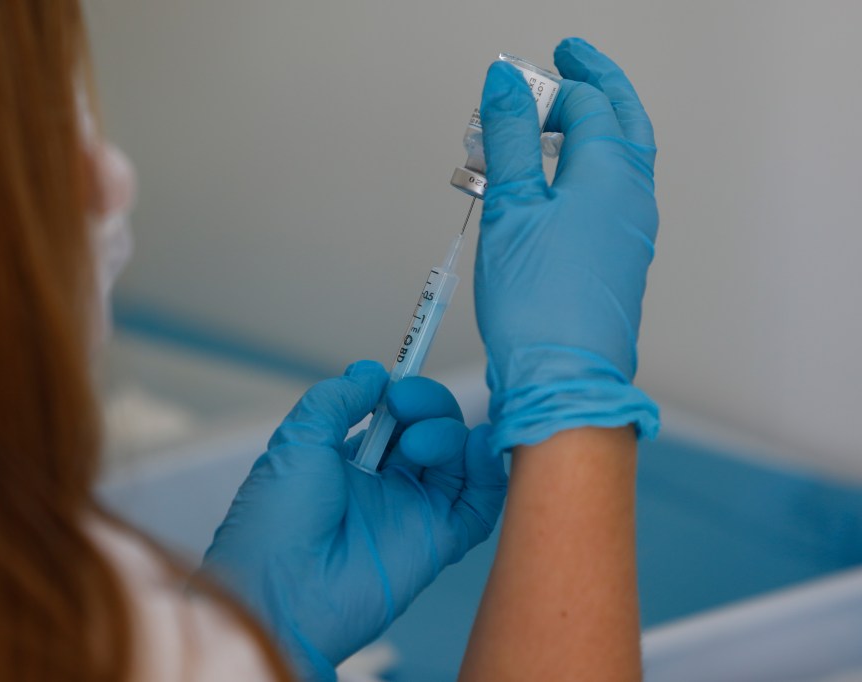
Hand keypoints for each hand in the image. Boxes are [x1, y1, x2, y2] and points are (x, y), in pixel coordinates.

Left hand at [200, 360, 506, 680]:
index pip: (394, 416)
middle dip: (427, 405)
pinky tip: (476, 446)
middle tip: (405, 406)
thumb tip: (370, 373)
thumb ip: (337, 399)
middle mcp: (385, 484)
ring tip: (418, 444)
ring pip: (458, 458)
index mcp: (348, 461)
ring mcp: (413, 511)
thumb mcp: (297, 442)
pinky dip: (487, 470)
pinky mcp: (438, 541)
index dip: (403, 393)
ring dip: (448, 434)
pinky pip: (479, 503)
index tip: (396, 383)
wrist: (280, 593)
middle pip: (431, 429)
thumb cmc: (276, 522)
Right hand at [475, 37, 659, 451]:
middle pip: (623, 120)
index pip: (589, 103)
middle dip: (596, 85)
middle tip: (570, 60)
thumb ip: (511, 137)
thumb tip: (508, 82)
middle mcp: (632, 198)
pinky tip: (547, 187)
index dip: (553, 81)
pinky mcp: (615, 260)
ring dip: (584, 131)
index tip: (516, 75)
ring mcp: (629, 231)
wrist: (563, 378)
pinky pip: (604, 197)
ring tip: (542, 127)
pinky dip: (579, 173)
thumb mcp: (512, 206)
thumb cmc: (539, 304)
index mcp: (612, 173)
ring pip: (615, 160)